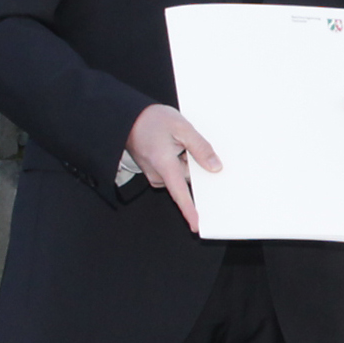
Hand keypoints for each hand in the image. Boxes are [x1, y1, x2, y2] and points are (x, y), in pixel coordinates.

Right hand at [129, 103, 222, 233]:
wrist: (128, 117)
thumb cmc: (152, 120)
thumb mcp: (182, 127)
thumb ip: (200, 147)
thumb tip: (215, 167)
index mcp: (164, 165)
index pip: (180, 194)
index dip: (189, 211)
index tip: (197, 225)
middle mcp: (157, 174)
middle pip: (187, 181)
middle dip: (196, 169)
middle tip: (193, 148)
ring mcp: (155, 174)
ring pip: (182, 175)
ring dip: (187, 162)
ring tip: (182, 143)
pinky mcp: (155, 171)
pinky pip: (174, 172)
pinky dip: (180, 162)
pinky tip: (178, 147)